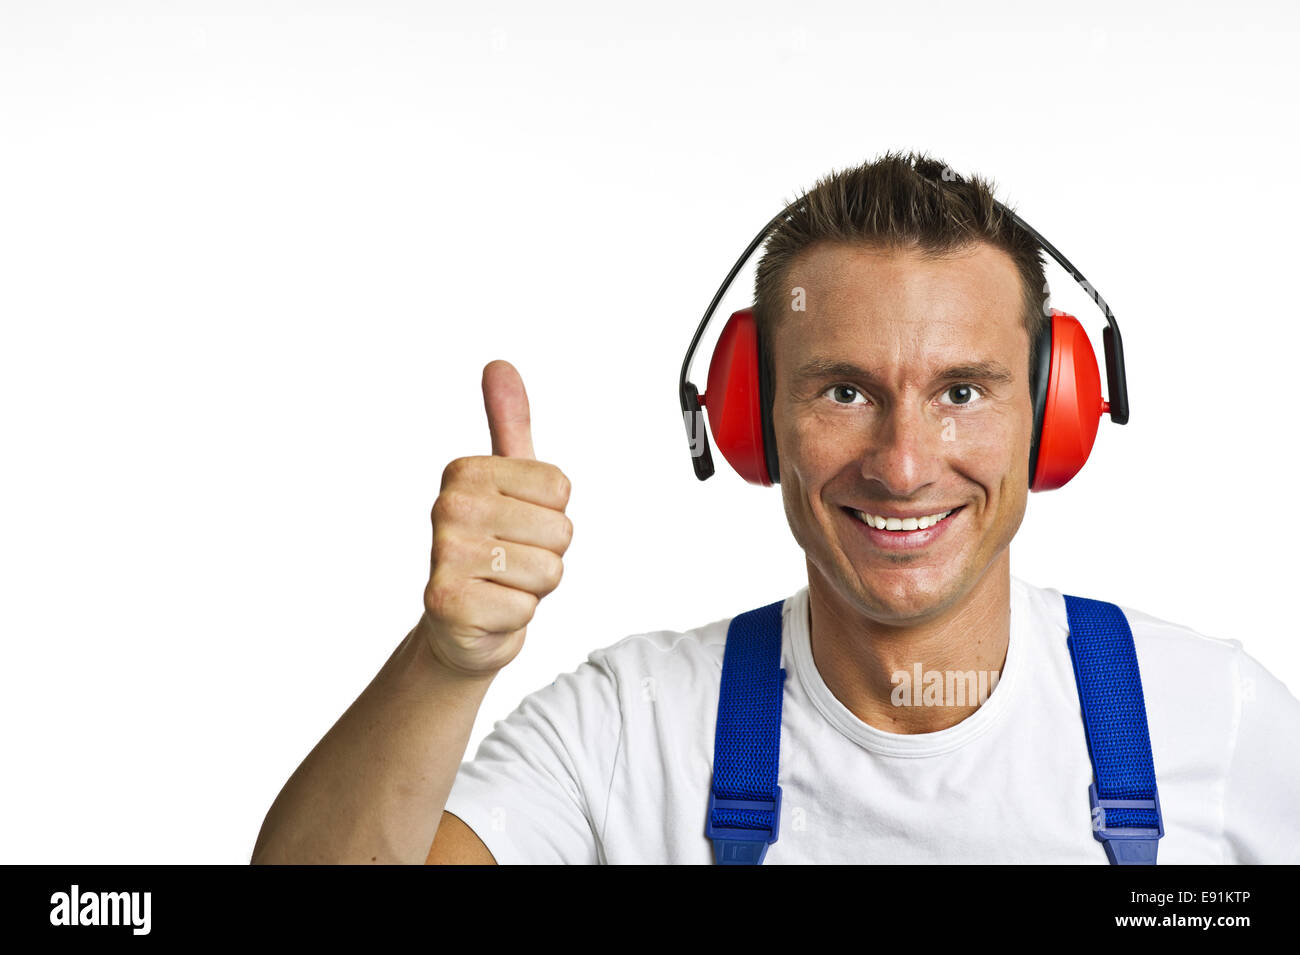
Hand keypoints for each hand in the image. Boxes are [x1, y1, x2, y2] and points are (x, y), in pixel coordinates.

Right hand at [419, 360, 572, 676]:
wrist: (461, 624)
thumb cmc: (492, 548)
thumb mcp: (508, 481)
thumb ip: (510, 422)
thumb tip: (499, 365)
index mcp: (465, 472)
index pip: (560, 488)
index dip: (552, 514)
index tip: (519, 524)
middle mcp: (448, 508)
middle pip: (559, 530)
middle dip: (547, 554)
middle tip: (511, 560)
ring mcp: (445, 555)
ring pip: (548, 570)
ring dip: (533, 587)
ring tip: (501, 583)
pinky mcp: (448, 602)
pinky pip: (526, 607)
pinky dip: (516, 616)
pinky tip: (490, 610)